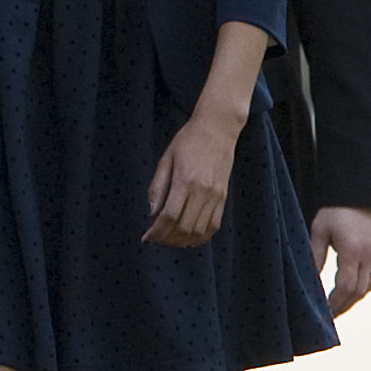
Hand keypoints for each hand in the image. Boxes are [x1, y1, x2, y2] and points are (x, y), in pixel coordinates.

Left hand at [143, 107, 241, 247]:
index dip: (156, 231)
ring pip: (200, 230)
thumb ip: (158, 187)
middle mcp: (203, 192)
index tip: (146, 237)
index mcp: (185, 181)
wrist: (217, 129)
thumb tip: (151, 212)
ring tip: (169, 240)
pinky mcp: (224, 197)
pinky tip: (189, 237)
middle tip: (156, 240)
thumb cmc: (188, 141)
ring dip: (183, 241)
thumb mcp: (166, 159)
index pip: (169, 216)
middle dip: (167, 239)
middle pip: (184, 227)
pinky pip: (214, 225)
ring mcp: (216, 196)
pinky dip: (201, 236)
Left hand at [308, 205, 370, 315]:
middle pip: (360, 291)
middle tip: (330, 317)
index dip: (335, 302)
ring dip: (355, 298)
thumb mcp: (320, 228)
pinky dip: (363, 286)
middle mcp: (368, 255)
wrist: (364, 189)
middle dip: (344, 305)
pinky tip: (350, 290)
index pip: (346, 286)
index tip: (324, 312)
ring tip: (339, 307)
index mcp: (352, 250)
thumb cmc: (336, 208)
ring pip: (370, 285)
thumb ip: (315, 254)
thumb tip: (310, 278)